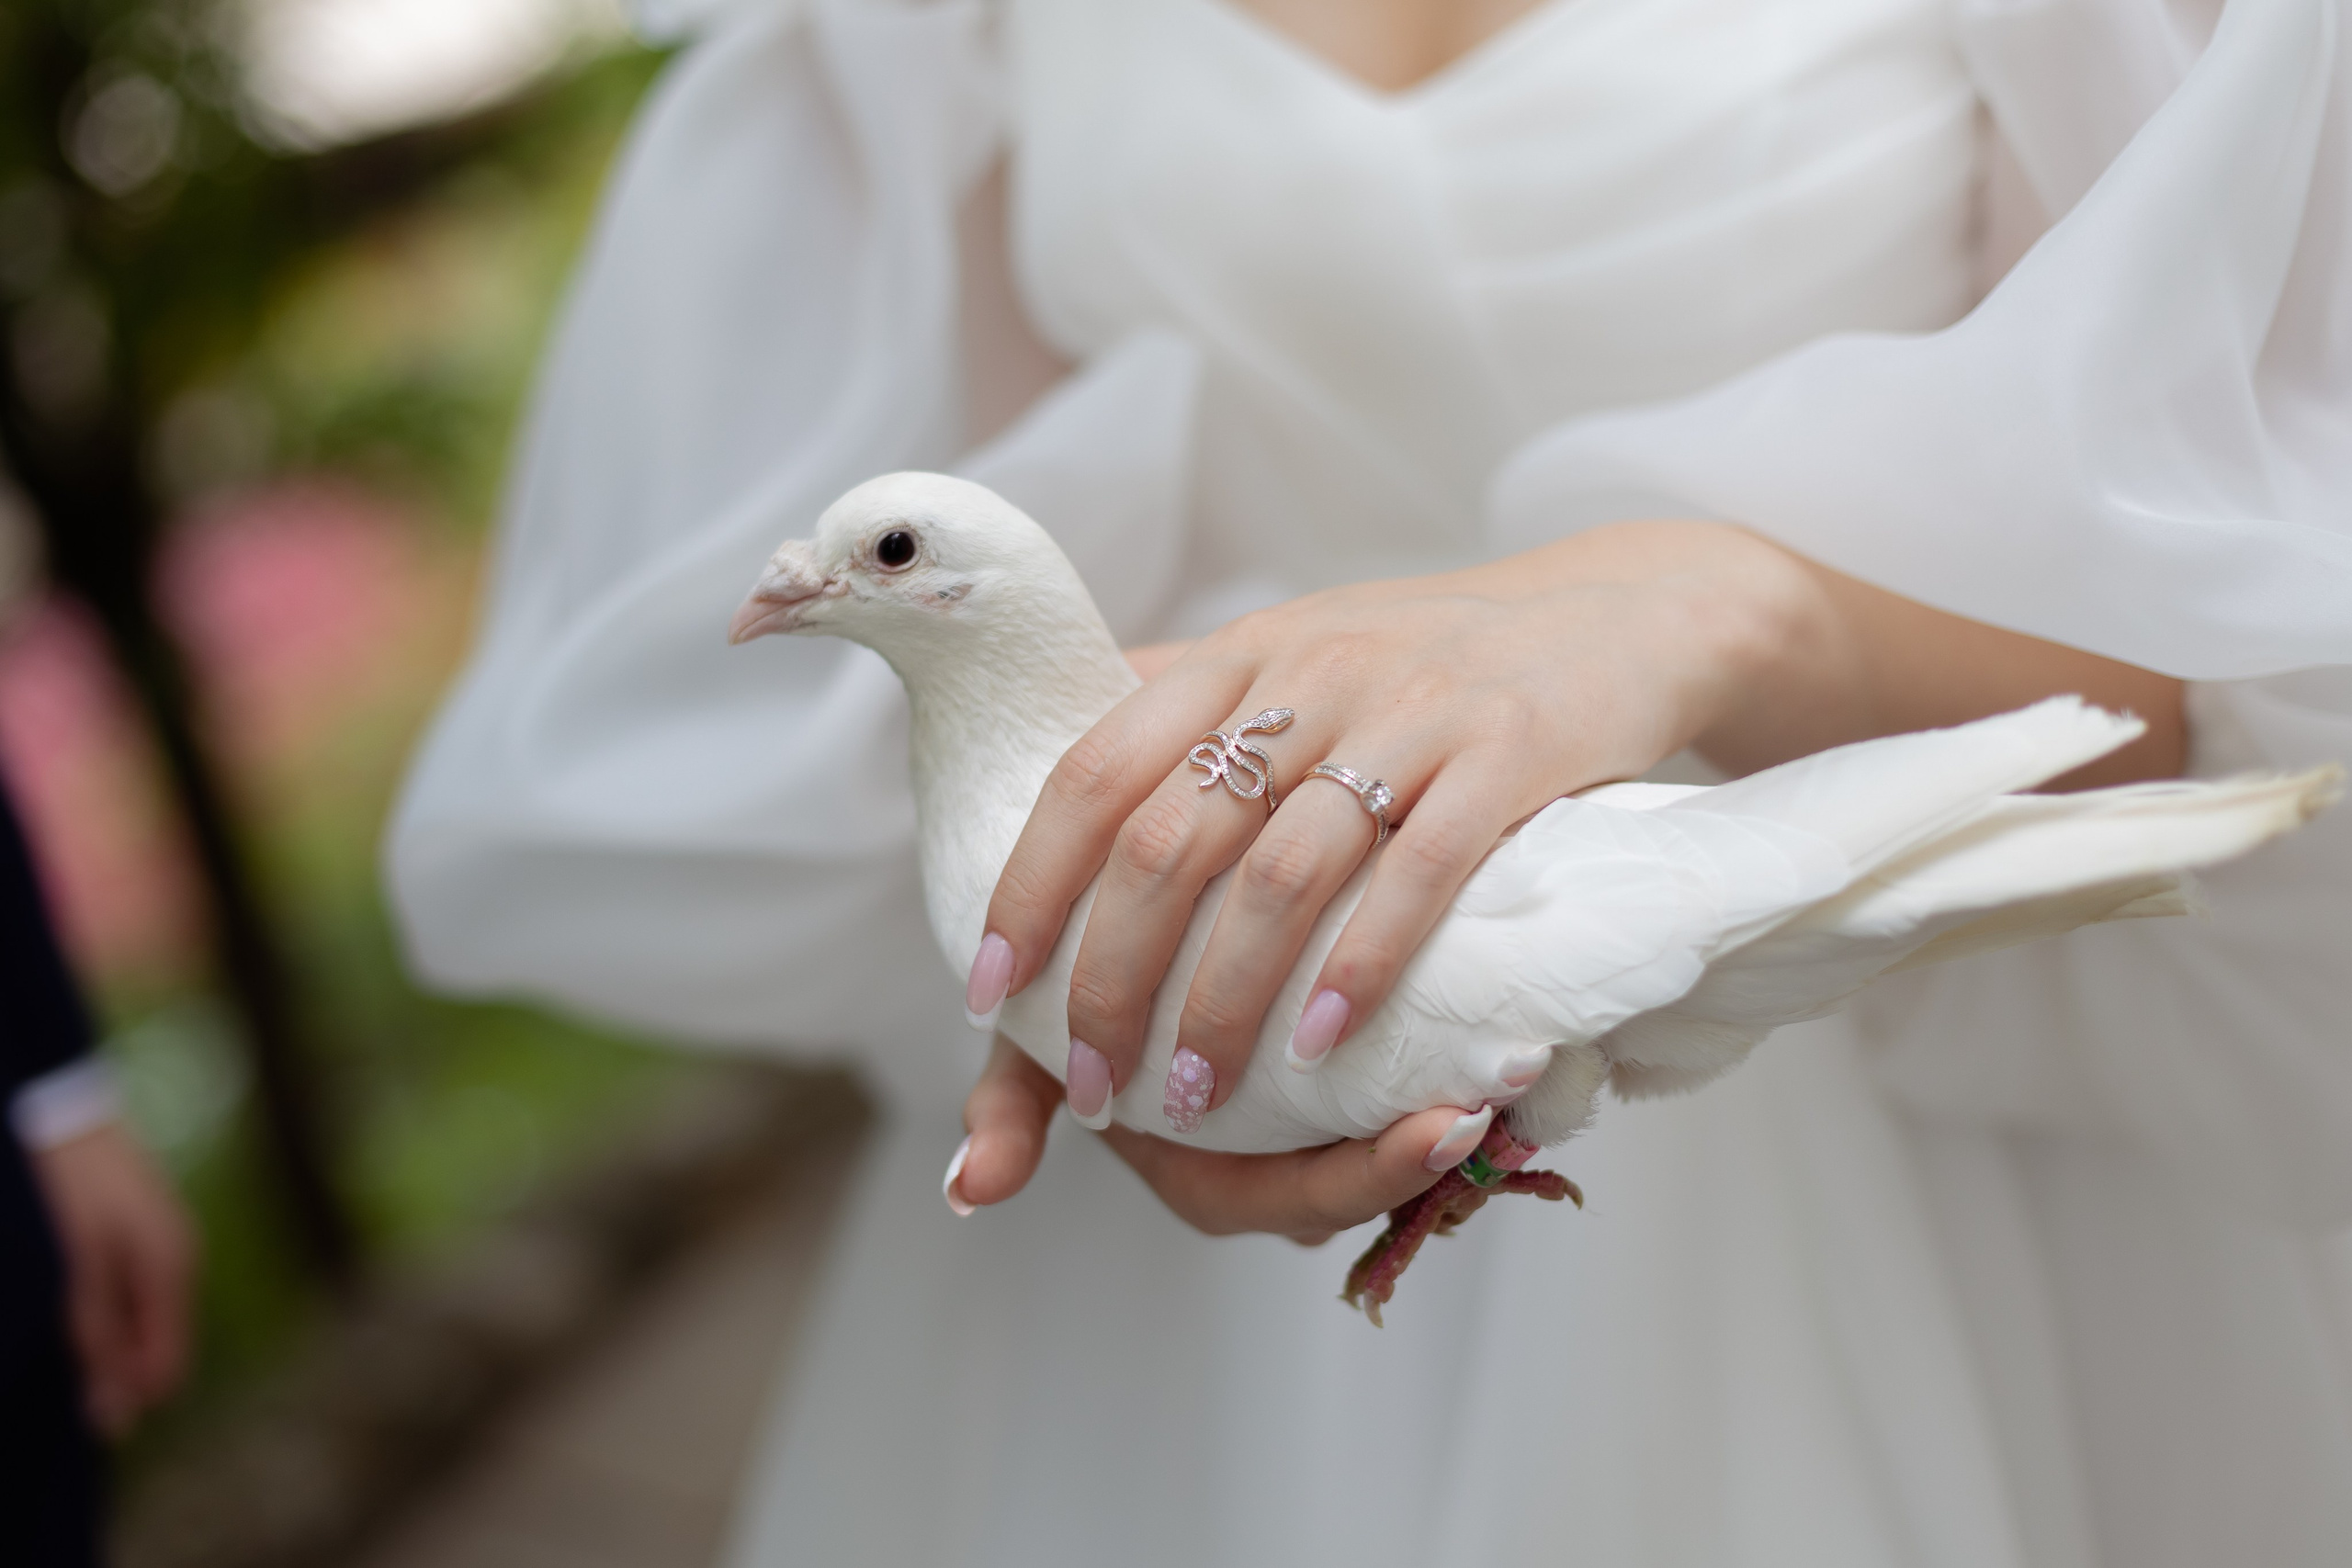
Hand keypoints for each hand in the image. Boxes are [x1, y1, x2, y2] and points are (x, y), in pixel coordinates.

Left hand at [31, 1122, 196, 1436]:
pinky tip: (71, 1293)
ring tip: (59, 1317)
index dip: (122, 1392)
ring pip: (144, 1321)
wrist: (69, 1114)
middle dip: (113, 1365)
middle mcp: (182, 1263)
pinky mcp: (148, 1233)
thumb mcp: (80, 1270)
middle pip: (158, 1348)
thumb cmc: (75, 1192)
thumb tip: (114, 1419)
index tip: (72, 1390)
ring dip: (106, 1336)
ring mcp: (168, 1245)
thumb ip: (98, 1340)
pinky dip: (106, 1309)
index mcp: (174, 1273)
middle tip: (58, 1349)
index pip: (167, 1369)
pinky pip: (135, 1294)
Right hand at [947, 1032, 1486, 1243]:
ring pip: (1388, 1126)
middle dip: (1430, 1147)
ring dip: (1449, 1098)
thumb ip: (1010, 1106)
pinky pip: (1398, 1067)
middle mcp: (1267, 1155)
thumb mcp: (1030, 1041)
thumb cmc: (1067, 990)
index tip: (1441, 1131)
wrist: (1093, 922)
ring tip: (1522, 1055)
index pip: (1295, 1198)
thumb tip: (967, 1187)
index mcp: (1207, 1170)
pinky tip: (1501, 997)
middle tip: (1501, 1096)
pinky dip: (1440, 1044)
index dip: (1369, 1173)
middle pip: (1361, 1175)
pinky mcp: (1343, 1055)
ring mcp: (1308, 1110)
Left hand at [958, 521, 2180, 1239]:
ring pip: (1284, 868)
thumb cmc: (1437, 659)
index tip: (993, 989)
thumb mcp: (1303, 649)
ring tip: (1196, 1096)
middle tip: (1093, 1083)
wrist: (1625, 610)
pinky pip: (1420, 870)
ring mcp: (1412, 710)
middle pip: (1172, 835)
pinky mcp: (1512, 751)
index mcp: (1240, 654)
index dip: (1031, 883)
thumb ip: (1192, 706)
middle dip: (1114, 974)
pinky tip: (1329, 1043)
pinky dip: (1365, 962)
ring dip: (1225, 998)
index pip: (1093, 767)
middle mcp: (1310, 670)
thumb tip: (1059, 768)